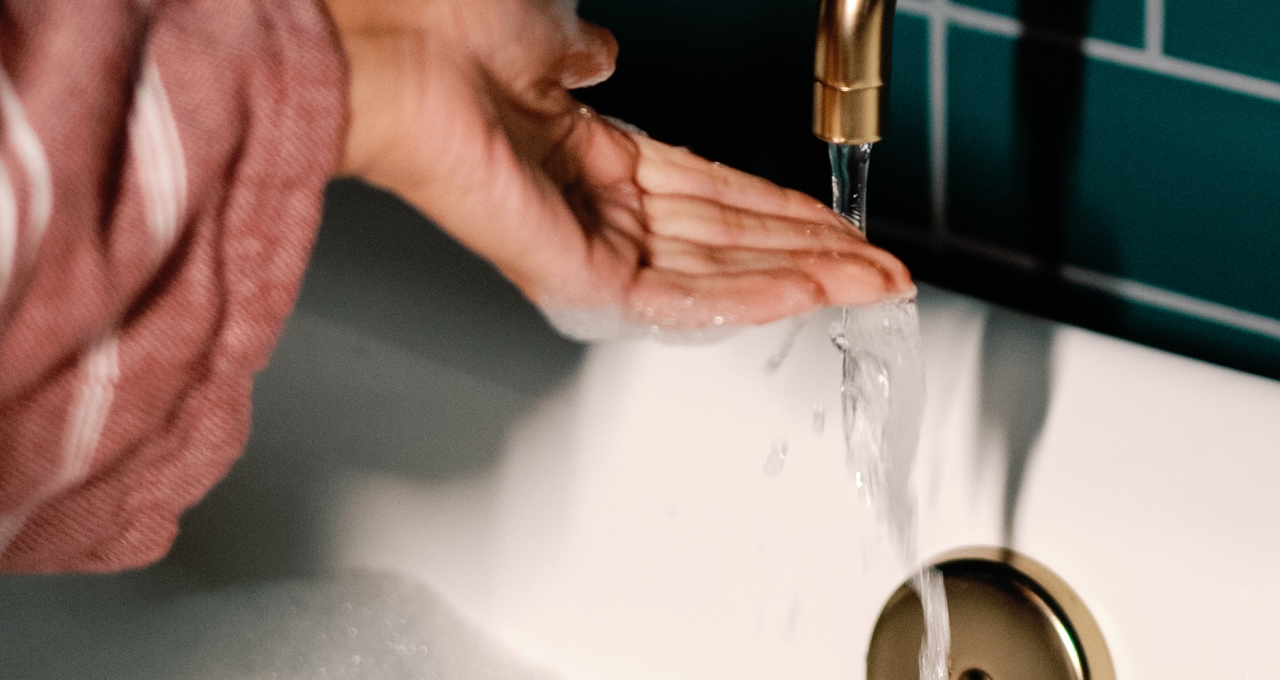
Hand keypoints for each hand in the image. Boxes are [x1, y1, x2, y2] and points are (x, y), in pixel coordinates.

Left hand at [325, 0, 911, 331]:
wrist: (396, 50)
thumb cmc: (446, 36)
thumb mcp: (547, 37)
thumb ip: (585, 59)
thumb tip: (601, 57)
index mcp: (587, 153)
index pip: (712, 196)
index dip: (784, 212)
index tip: (840, 226)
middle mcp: (593, 205)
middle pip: (732, 242)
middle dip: (816, 255)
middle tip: (882, 273)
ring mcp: (587, 244)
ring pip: (721, 273)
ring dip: (804, 277)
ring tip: (870, 285)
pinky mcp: (577, 275)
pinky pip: (680, 296)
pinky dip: (750, 294)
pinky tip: (808, 290)